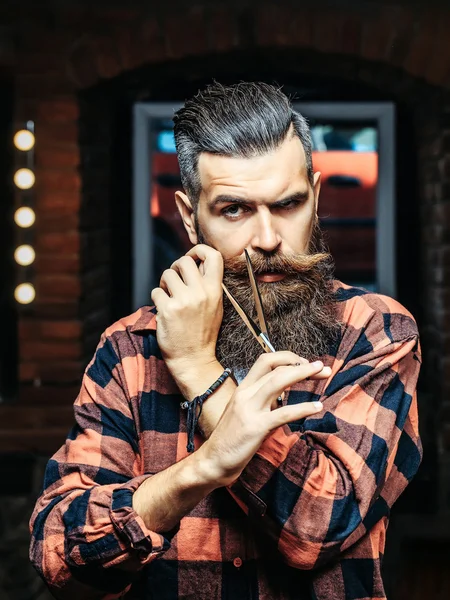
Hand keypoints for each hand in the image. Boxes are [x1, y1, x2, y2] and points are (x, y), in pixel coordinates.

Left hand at [151, 244, 223, 371]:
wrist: (193, 359)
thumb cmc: (203, 332)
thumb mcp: (215, 306)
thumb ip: (208, 284)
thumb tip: (196, 262)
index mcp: (216, 291)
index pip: (213, 255)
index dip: (198, 250)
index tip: (192, 257)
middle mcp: (201, 293)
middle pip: (184, 261)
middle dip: (176, 267)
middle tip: (175, 279)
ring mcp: (184, 301)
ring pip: (167, 274)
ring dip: (164, 283)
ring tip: (169, 296)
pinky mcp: (168, 310)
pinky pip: (156, 291)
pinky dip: (157, 298)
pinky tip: (164, 309)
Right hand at [198, 352, 330, 486]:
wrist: (212, 461)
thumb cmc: (231, 439)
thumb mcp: (244, 412)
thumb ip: (261, 400)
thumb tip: (283, 394)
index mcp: (243, 389)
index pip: (266, 361)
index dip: (287, 358)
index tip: (304, 363)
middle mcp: (245, 394)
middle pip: (275, 368)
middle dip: (301, 364)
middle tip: (321, 367)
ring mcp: (250, 409)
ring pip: (278, 381)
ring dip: (303, 374)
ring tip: (322, 373)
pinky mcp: (256, 427)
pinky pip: (284, 413)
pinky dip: (303, 408)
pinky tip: (317, 407)